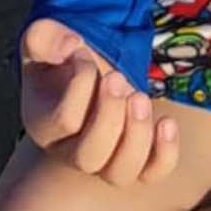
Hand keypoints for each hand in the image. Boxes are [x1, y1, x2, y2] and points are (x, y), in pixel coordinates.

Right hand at [19, 16, 178, 185]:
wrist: (87, 72)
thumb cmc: (63, 59)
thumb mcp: (43, 39)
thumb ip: (44, 36)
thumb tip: (71, 48)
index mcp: (44, 126)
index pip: (63, 121)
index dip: (80, 84)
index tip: (84, 52)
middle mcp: (70, 152)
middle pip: (88, 158)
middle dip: (108, 117)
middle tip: (117, 78)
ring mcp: (104, 160)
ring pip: (119, 174)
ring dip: (136, 136)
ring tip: (140, 97)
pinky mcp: (135, 159)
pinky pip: (152, 174)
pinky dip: (165, 154)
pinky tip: (167, 122)